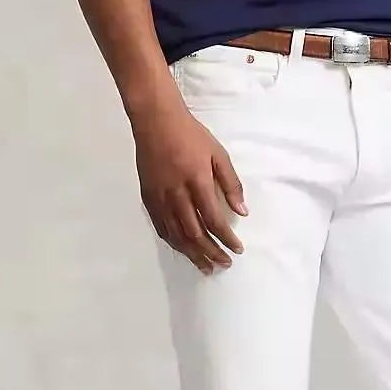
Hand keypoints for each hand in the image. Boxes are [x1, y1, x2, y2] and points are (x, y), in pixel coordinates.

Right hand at [133, 91, 247, 273]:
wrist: (156, 122)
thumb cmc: (191, 135)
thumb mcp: (218, 154)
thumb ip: (231, 184)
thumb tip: (242, 211)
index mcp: (197, 182)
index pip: (213, 219)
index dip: (226, 238)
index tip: (237, 249)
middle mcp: (176, 194)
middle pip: (194, 233)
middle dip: (211, 252)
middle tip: (224, 264)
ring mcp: (159, 198)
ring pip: (176, 235)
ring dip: (193, 254)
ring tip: (206, 266)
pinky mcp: (148, 199)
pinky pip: (161, 228)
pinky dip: (174, 242)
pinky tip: (184, 249)